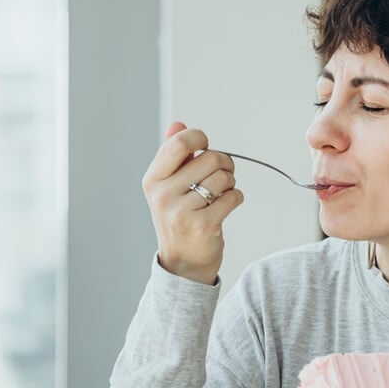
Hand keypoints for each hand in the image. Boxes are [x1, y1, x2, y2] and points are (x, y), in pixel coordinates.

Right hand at [143, 122, 243, 283]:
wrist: (182, 263)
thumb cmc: (178, 219)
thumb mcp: (168, 186)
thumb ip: (173, 155)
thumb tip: (178, 124)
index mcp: (153, 180)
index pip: (178, 143)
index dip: (199, 138)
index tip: (205, 145)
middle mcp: (163, 194)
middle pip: (209, 158)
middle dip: (224, 163)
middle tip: (222, 174)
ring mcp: (182, 211)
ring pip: (223, 177)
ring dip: (230, 182)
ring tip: (221, 193)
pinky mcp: (204, 225)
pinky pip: (232, 197)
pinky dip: (235, 197)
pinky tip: (226, 205)